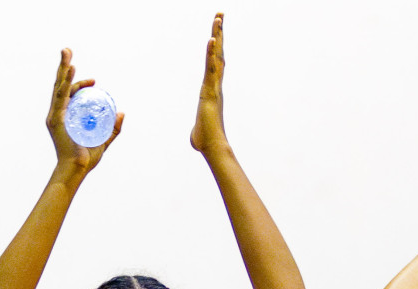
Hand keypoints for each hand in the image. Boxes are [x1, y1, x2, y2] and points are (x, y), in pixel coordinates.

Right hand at [46, 49, 122, 174]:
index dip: (80, 84)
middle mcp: (57, 113)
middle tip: (67, 50)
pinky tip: (71, 70)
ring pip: (59, 87)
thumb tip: (122, 112)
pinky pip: (61, 96)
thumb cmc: (86, 158)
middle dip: (64, 67)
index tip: (94, 81)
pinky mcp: (56, 119)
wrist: (77, 169)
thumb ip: (112, 128)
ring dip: (63, 68)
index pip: (69, 94)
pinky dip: (66, 82)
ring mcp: (55, 115)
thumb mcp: (103, 140)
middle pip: (60, 85)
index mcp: (65, 117)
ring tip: (66, 52)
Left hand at [189, 13, 228, 155]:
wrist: (210, 145)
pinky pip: (211, 67)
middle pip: (218, 53)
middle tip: (219, 15)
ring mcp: (214, 85)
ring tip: (218, 18)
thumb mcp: (198, 131)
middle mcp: (214, 84)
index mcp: (211, 89)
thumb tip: (197, 140)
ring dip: (217, 36)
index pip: (214, 64)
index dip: (215, 48)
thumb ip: (198, 130)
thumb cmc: (204, 140)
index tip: (216, 33)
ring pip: (216, 56)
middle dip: (219, 33)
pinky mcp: (211, 89)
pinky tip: (212, 39)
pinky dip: (211, 53)